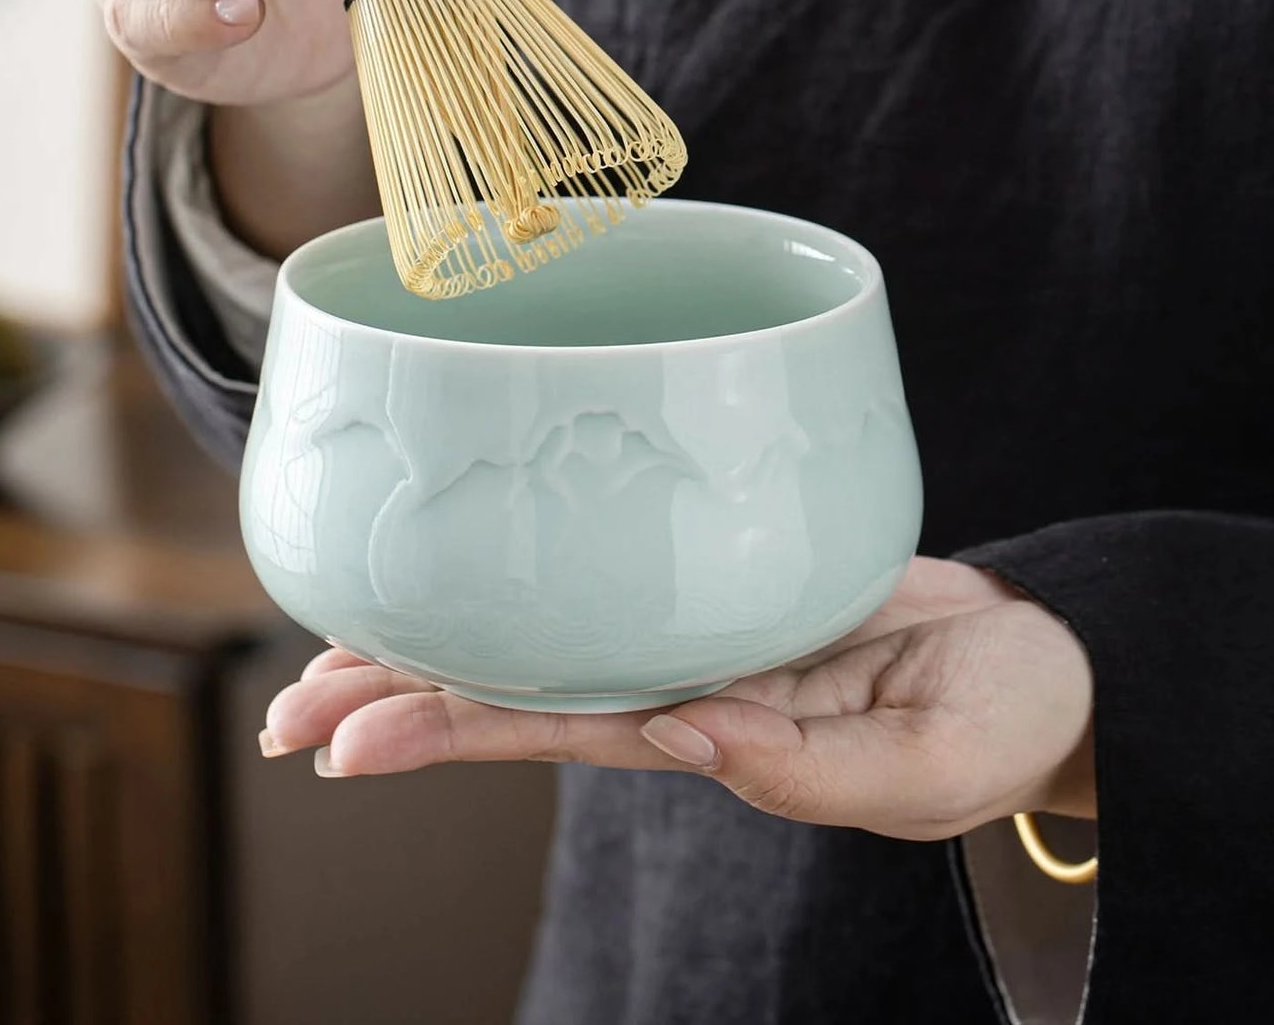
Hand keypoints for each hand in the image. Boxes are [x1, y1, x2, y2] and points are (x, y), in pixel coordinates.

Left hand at [260, 558, 1095, 839]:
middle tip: (284, 708)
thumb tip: (684, 740)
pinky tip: (479, 554)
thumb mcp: (923, 766)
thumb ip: (807, 769)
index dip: (443, 734)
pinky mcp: (728, 564)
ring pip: (544, 629)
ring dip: (439, 636)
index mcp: (715, 734)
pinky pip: (613, 563)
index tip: (338, 740)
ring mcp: (696, 620)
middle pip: (515, 688)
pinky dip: (536, 560)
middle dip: (399, 695)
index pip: (551, 733)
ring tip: (330, 644)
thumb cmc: (996, 723)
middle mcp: (680, 680)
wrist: (1039, 665)